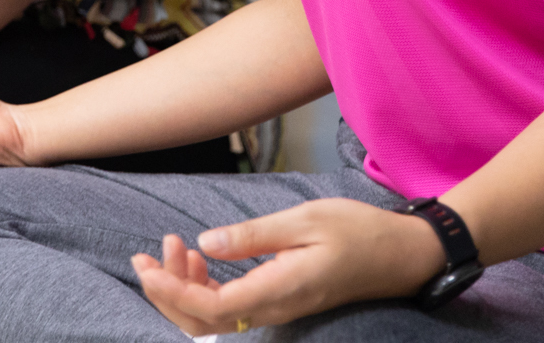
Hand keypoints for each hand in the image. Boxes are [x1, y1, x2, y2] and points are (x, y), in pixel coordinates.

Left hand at [131, 199, 447, 333]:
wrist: (398, 255)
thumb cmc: (357, 231)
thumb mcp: (305, 221)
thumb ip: (254, 236)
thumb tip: (207, 244)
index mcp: (277, 291)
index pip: (208, 309)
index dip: (171, 292)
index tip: (147, 266)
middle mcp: (271, 310)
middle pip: (202, 323)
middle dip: (166, 293)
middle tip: (145, 254)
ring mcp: (274, 310)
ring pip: (213, 317)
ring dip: (183, 287)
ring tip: (172, 246)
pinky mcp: (276, 302)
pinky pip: (229, 307)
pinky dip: (205, 285)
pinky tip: (201, 256)